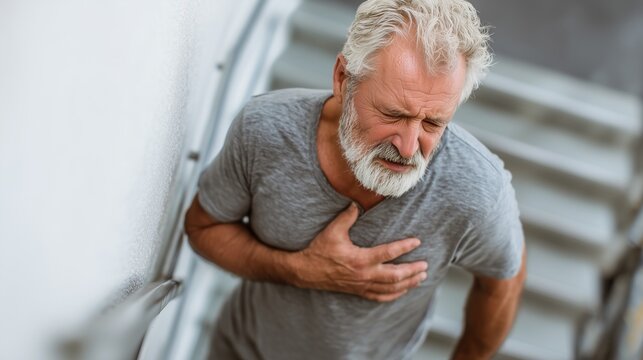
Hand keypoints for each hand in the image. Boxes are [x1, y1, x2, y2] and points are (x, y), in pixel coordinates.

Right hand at [289, 203, 427, 301]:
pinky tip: (403, 291)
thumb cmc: (319, 250)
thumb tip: (356, 203)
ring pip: (391, 288)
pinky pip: (380, 297)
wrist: (306, 271)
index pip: (388, 253)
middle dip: (412, 271)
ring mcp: (362, 285)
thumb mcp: (332, 231)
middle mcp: (364, 275)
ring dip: (408, 283)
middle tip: (425, 265)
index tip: (417, 241)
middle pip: (395, 275)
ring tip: (421, 277)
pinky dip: (394, 295)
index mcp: (360, 259)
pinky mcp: (359, 291)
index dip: (404, 247)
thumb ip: (347, 217)